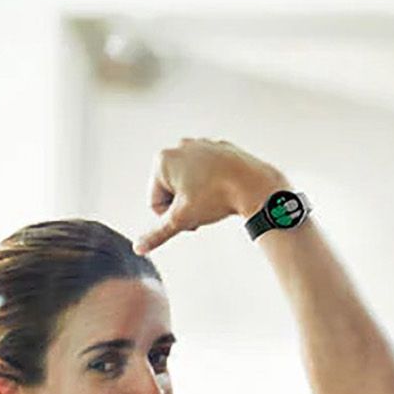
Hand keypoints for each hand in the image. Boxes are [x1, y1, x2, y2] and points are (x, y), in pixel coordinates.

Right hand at [132, 138, 288, 253]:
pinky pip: (210, 172)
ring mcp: (202, 144)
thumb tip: (138, 248)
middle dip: (184, 205)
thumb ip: (157, 233)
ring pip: (190, 181)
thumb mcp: (182, 219)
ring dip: (197, 196)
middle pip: (171, 190)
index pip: (155, 202)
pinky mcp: (221, 147)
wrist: (255, 185)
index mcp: (163, 160)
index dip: (170, 218)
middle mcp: (180, 147)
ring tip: (214, 201)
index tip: (190, 219)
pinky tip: (225, 191)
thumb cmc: (216, 197)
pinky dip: (213, 183)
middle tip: (202, 211)